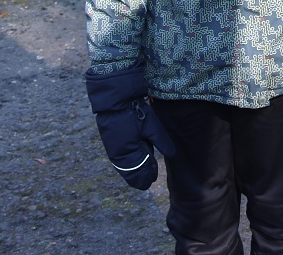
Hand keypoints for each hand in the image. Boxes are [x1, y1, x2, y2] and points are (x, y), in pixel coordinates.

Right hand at [85, 65, 176, 190]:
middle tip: (148, 181)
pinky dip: (126, 166)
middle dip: (140, 176)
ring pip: (124, 167)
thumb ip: (161, 142)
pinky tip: (131, 166)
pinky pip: (119, 161)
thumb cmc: (135, 113)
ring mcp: (113, 150)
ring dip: (132, 172)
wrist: (115, 101)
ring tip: (140, 177)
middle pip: (131, 171)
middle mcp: (119, 155)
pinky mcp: (110, 145)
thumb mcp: (151, 127)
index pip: (140, 169)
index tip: (153, 179)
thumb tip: (172, 155)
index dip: (147, 174)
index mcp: (129, 152)